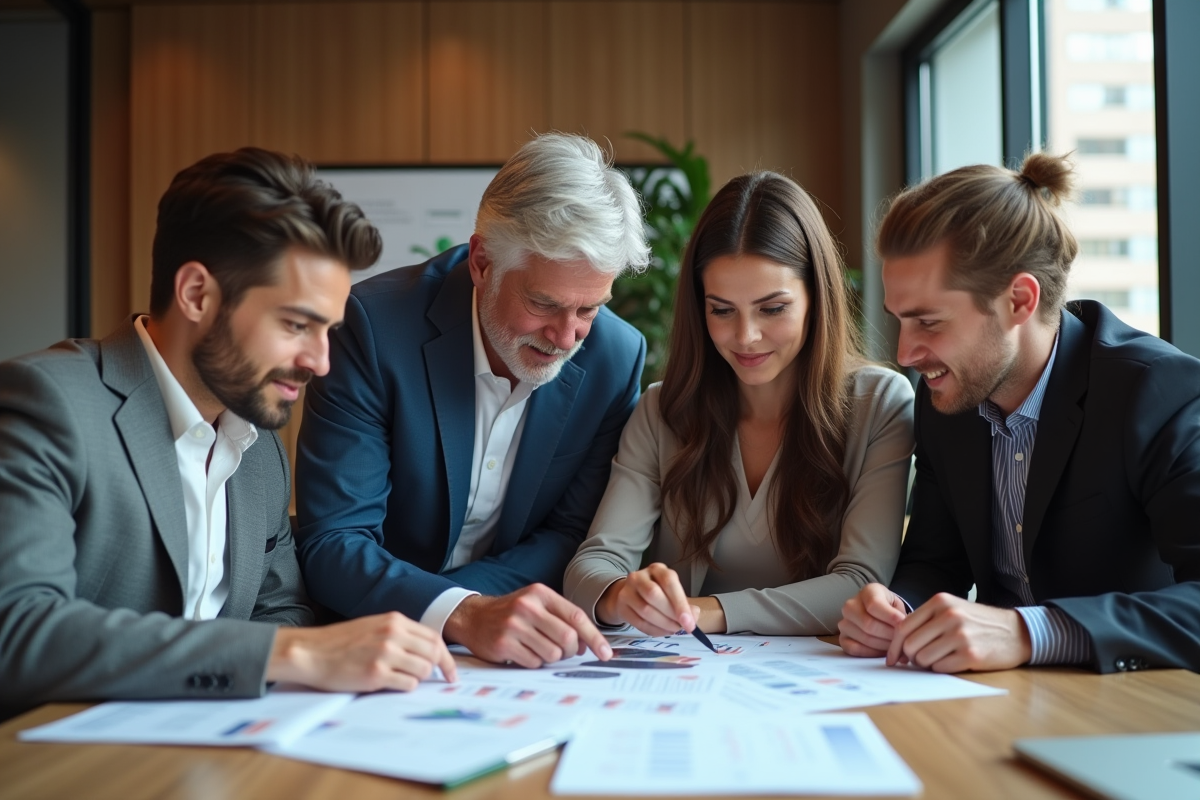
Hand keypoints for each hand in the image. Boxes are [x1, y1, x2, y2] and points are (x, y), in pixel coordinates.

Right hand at [267, 612, 456, 691]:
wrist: (310, 652)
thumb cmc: (340, 642)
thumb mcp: (373, 626)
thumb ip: (398, 634)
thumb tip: (426, 650)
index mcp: (394, 621)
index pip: (433, 637)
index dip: (446, 655)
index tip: (450, 669)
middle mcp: (393, 635)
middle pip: (433, 653)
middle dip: (440, 668)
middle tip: (442, 679)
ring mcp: (385, 654)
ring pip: (423, 671)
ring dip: (418, 678)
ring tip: (401, 678)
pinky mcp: (376, 674)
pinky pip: (407, 684)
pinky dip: (405, 686)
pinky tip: (391, 684)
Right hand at [443, 584, 612, 668]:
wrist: (472, 617)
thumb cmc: (511, 613)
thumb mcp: (535, 604)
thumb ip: (561, 619)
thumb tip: (586, 644)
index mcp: (540, 593)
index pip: (576, 616)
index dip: (594, 637)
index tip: (606, 653)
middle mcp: (528, 606)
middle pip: (568, 637)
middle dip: (571, 651)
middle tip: (565, 652)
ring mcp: (514, 625)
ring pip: (552, 653)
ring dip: (552, 657)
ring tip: (540, 649)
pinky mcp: (503, 644)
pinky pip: (534, 662)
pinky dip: (535, 662)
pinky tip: (524, 653)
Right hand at [598, 563, 698, 636]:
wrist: (631, 595)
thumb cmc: (658, 593)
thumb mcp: (672, 593)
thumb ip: (685, 604)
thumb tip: (694, 615)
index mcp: (657, 569)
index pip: (668, 581)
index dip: (680, 603)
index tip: (689, 623)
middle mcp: (639, 576)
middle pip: (653, 594)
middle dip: (670, 615)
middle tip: (681, 627)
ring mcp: (627, 590)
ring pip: (645, 610)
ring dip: (663, 625)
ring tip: (673, 629)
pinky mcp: (621, 606)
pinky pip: (638, 622)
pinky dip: (654, 630)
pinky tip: (663, 632)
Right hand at [838, 583, 907, 657]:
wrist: (878, 613)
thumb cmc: (890, 609)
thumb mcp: (897, 606)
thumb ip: (901, 617)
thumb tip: (905, 635)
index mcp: (867, 592)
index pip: (874, 605)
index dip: (890, 617)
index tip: (903, 625)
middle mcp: (851, 605)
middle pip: (869, 624)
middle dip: (889, 635)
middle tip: (902, 641)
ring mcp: (844, 622)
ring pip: (864, 638)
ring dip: (883, 646)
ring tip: (895, 647)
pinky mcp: (842, 638)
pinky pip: (854, 649)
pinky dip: (871, 653)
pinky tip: (882, 652)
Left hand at [886, 593, 1032, 671]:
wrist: (1015, 632)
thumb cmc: (978, 623)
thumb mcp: (952, 609)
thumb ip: (926, 621)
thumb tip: (899, 645)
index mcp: (940, 602)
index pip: (903, 626)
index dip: (894, 645)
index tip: (893, 658)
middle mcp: (949, 616)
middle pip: (910, 644)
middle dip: (910, 657)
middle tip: (919, 660)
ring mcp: (960, 635)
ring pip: (923, 658)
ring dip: (926, 664)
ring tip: (939, 658)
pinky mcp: (971, 655)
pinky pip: (940, 668)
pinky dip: (941, 669)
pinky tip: (952, 662)